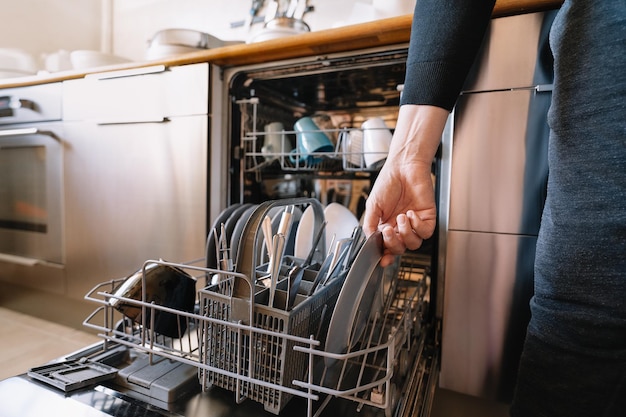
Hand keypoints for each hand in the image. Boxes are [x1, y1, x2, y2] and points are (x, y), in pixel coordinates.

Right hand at [362, 105, 447, 265]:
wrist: (403, 167)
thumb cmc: (388, 182)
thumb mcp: (372, 205)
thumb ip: (370, 225)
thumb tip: (369, 241)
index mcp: (386, 225)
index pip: (387, 247)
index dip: (385, 255)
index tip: (382, 260)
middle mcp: (400, 227)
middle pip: (400, 248)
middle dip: (393, 243)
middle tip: (387, 230)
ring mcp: (414, 223)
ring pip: (414, 243)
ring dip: (405, 233)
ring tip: (400, 218)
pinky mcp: (427, 217)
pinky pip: (426, 232)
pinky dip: (417, 226)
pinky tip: (410, 214)